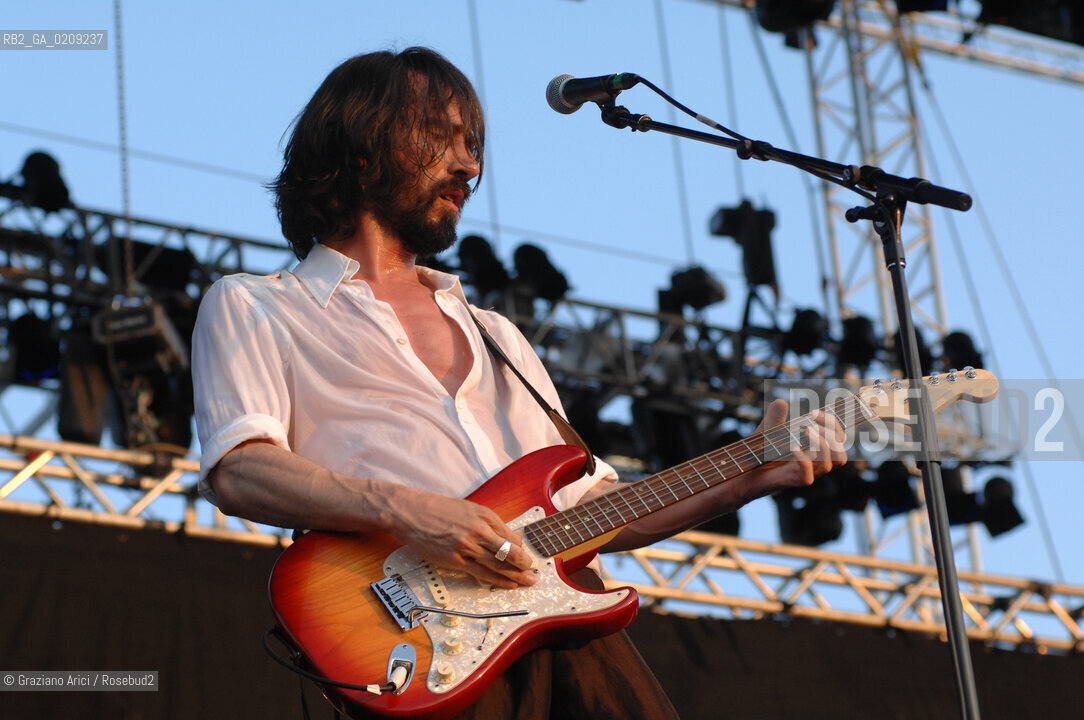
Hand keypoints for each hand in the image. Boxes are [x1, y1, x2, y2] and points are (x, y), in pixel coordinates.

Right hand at [386, 488, 537, 588]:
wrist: (412, 512)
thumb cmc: (439, 510)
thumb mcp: (470, 510)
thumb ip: (490, 524)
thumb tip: (510, 538)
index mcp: (484, 516)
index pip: (511, 536)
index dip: (522, 550)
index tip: (528, 558)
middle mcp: (479, 531)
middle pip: (508, 552)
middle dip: (524, 565)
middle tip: (534, 574)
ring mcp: (467, 547)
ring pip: (497, 565)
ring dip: (515, 576)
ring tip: (527, 582)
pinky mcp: (454, 560)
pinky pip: (481, 574)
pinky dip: (497, 580)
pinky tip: (507, 584)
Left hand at [730, 398, 847, 501]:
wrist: (742, 471)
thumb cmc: (759, 451)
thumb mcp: (767, 429)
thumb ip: (775, 416)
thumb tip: (781, 402)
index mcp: (815, 451)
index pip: (838, 440)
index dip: (833, 424)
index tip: (814, 411)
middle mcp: (814, 464)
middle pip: (840, 454)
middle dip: (831, 433)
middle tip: (810, 422)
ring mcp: (805, 473)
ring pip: (830, 464)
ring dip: (823, 444)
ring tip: (806, 430)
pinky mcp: (792, 481)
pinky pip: (808, 476)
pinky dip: (803, 459)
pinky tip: (792, 447)